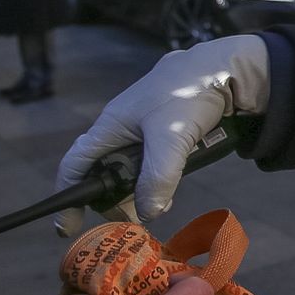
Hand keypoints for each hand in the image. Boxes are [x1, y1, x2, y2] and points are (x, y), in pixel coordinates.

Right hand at [54, 35, 270, 233]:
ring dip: (143, 188)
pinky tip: (177, 179)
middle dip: (116, 198)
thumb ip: (157, 178)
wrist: (226, 68)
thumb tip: (147, 213)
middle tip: (135, 218)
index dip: (69, 196)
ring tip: (162, 201)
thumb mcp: (170, 139)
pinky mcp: (166, 127)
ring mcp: (144, 126)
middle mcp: (122, 126)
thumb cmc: (190, 93)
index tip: (70, 227)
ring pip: (133, 168)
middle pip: (105, 172)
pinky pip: (155, 159)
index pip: (75, 164)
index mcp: (111, 125)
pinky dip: (162, 174)